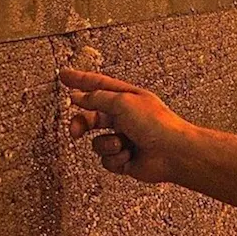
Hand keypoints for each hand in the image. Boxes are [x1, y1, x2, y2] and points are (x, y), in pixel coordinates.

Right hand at [59, 69, 196, 182]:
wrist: (173, 153)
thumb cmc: (157, 124)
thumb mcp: (123, 102)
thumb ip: (97, 98)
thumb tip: (78, 96)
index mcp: (126, 98)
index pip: (97, 85)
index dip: (79, 80)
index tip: (64, 75)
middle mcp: (125, 117)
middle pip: (91, 117)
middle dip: (82, 124)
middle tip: (76, 131)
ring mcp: (124, 138)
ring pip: (97, 142)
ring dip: (107, 144)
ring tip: (123, 143)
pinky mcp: (124, 158)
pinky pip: (107, 159)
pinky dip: (116, 158)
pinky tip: (130, 155)